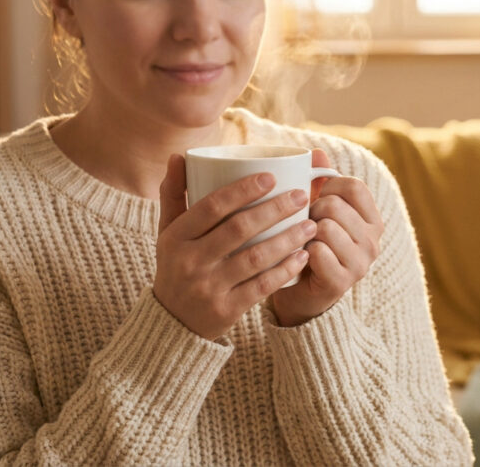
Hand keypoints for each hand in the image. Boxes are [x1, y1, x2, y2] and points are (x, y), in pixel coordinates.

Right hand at [154, 154, 318, 339]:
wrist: (173, 323)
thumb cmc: (177, 266)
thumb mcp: (168, 232)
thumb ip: (174, 195)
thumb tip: (178, 156)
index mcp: (176, 237)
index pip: (211, 206)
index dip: (242, 190)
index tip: (271, 176)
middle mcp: (190, 261)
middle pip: (238, 229)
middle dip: (274, 209)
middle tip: (302, 195)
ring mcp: (208, 287)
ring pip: (255, 258)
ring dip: (287, 239)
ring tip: (311, 224)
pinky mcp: (226, 309)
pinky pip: (262, 286)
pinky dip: (285, 270)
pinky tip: (303, 256)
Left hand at [271, 149, 383, 326]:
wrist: (300, 290)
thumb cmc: (310, 242)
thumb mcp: (317, 208)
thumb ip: (319, 180)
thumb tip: (316, 152)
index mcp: (372, 219)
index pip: (354, 187)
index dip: (328, 187)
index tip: (315, 198)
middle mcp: (373, 241)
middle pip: (336, 206)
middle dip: (311, 211)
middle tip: (305, 225)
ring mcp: (360, 263)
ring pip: (325, 228)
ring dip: (305, 233)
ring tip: (302, 241)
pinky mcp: (342, 282)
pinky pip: (317, 252)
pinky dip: (302, 252)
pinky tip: (301, 258)